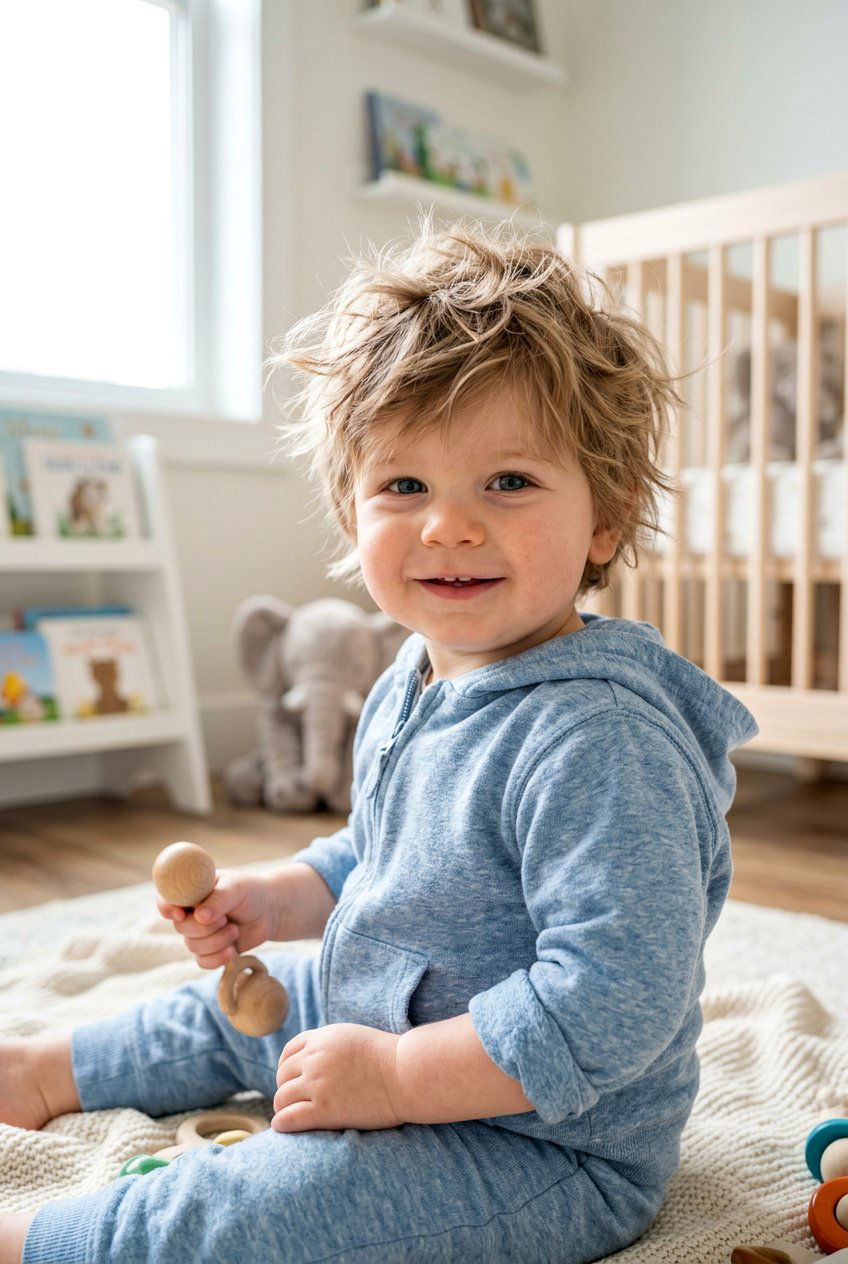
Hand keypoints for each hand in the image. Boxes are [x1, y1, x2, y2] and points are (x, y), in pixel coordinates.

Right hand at [156, 869, 278, 968]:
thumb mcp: (236, 888)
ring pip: (193, 946)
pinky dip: (218, 958)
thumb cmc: (250, 892)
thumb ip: (219, 899)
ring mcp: (199, 933)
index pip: (166, 897)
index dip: (166, 907)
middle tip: (226, 919)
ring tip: (235, 930)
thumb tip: (200, 917)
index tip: (179, 914)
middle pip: (181, 927)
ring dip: (217, 941)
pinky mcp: (210, 951)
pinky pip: (202, 962)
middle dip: (205, 927)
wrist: (269, 911)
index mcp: (192, 891)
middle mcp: (191, 912)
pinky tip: (233, 950)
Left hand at [272, 1023, 403, 1132]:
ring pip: (281, 1098)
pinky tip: (283, 1127)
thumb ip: (330, 1045)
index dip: (286, 1067)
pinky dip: (281, 1124)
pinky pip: (288, 1119)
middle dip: (286, 1087)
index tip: (291, 1079)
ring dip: (283, 1107)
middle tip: (295, 1100)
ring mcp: (318, 1084)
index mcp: (323, 1038)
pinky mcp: (324, 1110)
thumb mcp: (354, 1038)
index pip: (289, 1051)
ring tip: (290, 1115)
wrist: (408, 1074)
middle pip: (283, 1075)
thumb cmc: (390, 1058)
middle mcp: (316, 1058)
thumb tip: (314, 1058)